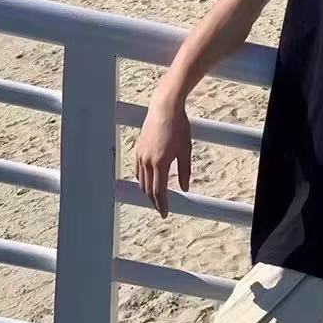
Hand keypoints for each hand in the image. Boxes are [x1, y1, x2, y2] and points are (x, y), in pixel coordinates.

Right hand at [134, 94, 191, 217]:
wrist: (165, 108)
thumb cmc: (179, 127)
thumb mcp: (186, 149)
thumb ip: (185, 170)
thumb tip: (185, 188)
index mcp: (160, 163)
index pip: (159, 191)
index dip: (162, 204)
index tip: (165, 213)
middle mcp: (147, 161)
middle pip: (148, 189)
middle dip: (154, 201)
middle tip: (161, 208)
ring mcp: (140, 155)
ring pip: (141, 181)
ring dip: (147, 191)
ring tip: (155, 198)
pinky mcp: (137, 149)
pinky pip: (137, 170)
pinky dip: (142, 179)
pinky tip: (148, 181)